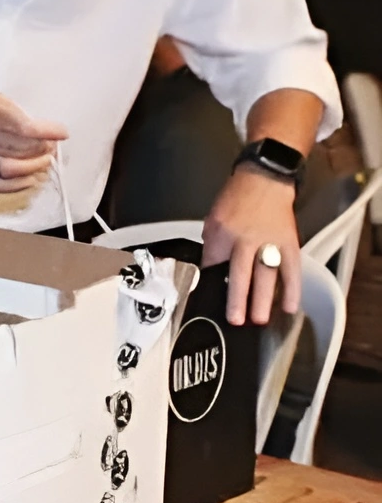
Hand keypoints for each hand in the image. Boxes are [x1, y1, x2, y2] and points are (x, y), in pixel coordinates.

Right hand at [0, 86, 67, 193]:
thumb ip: (13, 114)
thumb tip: (40, 130)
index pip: (26, 128)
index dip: (48, 132)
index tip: (61, 132)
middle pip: (22, 149)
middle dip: (43, 148)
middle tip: (52, 145)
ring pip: (12, 168)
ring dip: (34, 165)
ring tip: (44, 160)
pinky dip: (15, 185)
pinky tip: (29, 180)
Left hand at [203, 166, 301, 325]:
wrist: (263, 181)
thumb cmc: (235, 200)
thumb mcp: (213, 221)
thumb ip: (213, 247)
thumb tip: (211, 273)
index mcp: (221, 233)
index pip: (213, 264)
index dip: (210, 284)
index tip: (209, 304)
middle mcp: (245, 239)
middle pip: (240, 273)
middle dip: (237, 299)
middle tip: (236, 321)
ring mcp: (269, 242)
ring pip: (266, 275)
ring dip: (264, 299)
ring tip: (260, 320)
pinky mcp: (289, 243)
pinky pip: (292, 269)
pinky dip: (292, 289)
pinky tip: (289, 306)